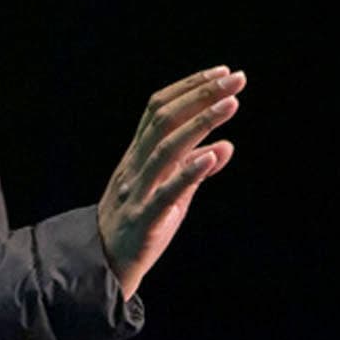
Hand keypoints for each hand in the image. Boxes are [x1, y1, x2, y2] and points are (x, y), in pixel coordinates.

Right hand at [99, 66, 243, 298]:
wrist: (102, 266)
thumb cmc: (139, 225)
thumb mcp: (170, 192)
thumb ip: (195, 169)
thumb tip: (227, 146)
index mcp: (137, 155)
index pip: (159, 109)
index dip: (189, 87)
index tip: (221, 72)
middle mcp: (135, 166)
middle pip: (165, 120)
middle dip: (202, 95)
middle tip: (236, 79)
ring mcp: (138, 191)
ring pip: (166, 148)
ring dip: (200, 122)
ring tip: (230, 104)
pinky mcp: (146, 218)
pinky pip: (167, 192)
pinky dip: (190, 171)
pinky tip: (215, 154)